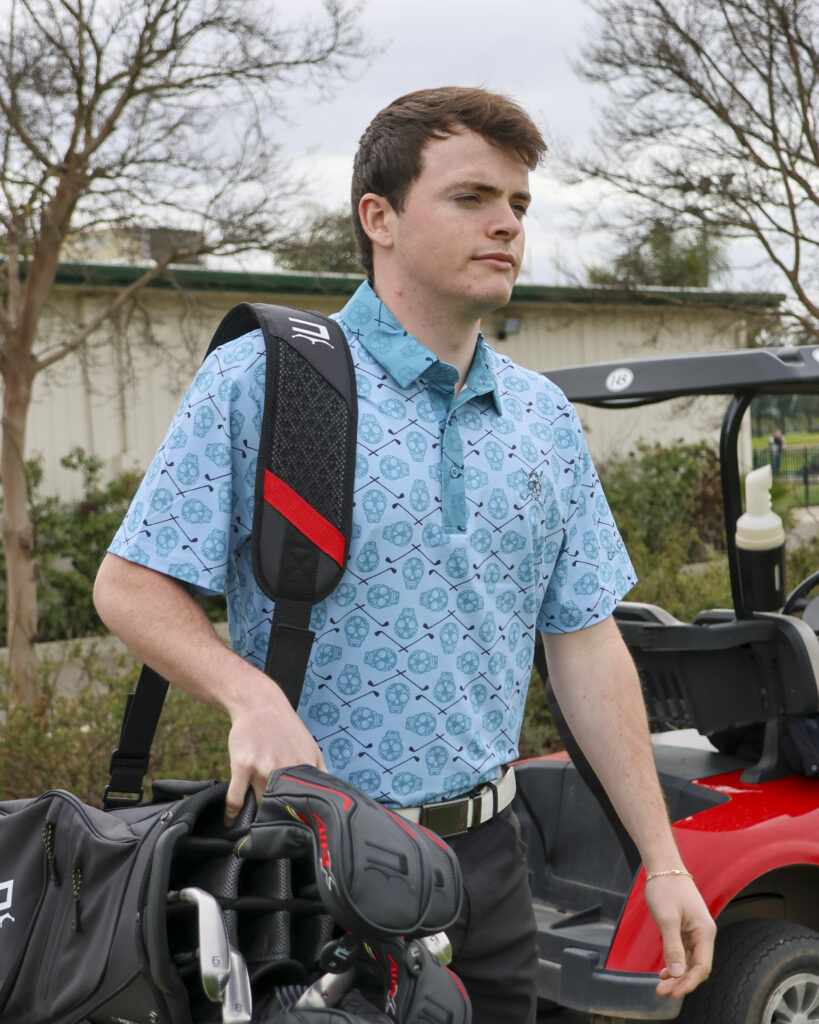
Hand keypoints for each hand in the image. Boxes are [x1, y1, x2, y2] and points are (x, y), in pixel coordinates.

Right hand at [224, 703, 326, 824]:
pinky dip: (232, 813)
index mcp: (304, 768)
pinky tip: (231, 821)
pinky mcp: (243, 766)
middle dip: (279, 821)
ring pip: (260, 806)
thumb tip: (330, 796)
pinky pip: (235, 799)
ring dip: (256, 818)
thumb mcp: (311, 747)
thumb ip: (321, 772)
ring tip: (254, 828)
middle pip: (282, 808)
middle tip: (274, 832)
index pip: (307, 804)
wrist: (260, 705)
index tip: (298, 830)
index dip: (303, 820)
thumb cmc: (285, 729)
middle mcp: (285, 770)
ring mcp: (263, 769)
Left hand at [645, 874, 715, 997]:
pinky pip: (684, 951)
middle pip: (696, 966)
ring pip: (690, 960)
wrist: (663, 866)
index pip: (702, 966)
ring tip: (660, 985)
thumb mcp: (667, 919)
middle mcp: (704, 933)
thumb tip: (677, 974)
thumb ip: (673, 948)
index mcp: (705, 931)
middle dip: (681, 981)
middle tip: (661, 991)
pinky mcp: (686, 927)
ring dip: (677, 974)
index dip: (688, 982)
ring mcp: (695, 930)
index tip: (672, 993)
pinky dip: (675, 962)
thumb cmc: (666, 888)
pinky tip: (664, 971)